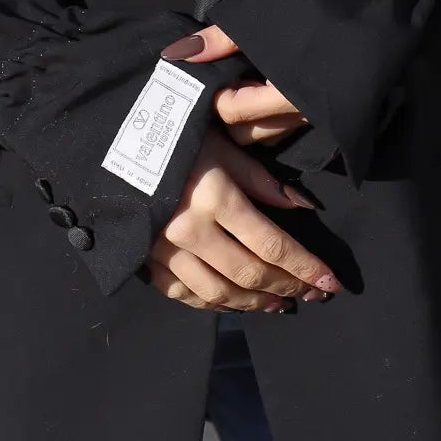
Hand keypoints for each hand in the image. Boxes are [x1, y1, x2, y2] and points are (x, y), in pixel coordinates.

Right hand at [145, 125, 342, 313]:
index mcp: (214, 199)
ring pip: (218, 293)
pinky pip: (184, 295)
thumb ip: (261, 180)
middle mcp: (190, 232)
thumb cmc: (174, 136)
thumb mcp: (221, 146)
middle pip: (249, 274)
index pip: (271, 245)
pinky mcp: (146, 260)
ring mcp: (165, 251)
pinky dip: (214, 305)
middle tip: (313, 295)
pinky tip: (235, 304)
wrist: (110, 143)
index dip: (304, 267)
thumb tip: (302, 206)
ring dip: (255, 303)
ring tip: (281, 304)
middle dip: (287, 287)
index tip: (330, 282)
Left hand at [161, 24, 310, 146]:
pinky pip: (290, 124)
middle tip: (219, 83)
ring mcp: (321, 117)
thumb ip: (221, 38)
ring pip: (271, 134)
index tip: (207, 74)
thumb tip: (178, 55)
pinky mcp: (332, 111)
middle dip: (228, 115)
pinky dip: (271, 113)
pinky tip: (263, 88)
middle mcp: (305, 115)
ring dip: (250, 117)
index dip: (213, 95)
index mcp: (288, 94)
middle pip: (249, 135)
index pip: (233, 113)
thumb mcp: (265, 14)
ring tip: (241, 85)